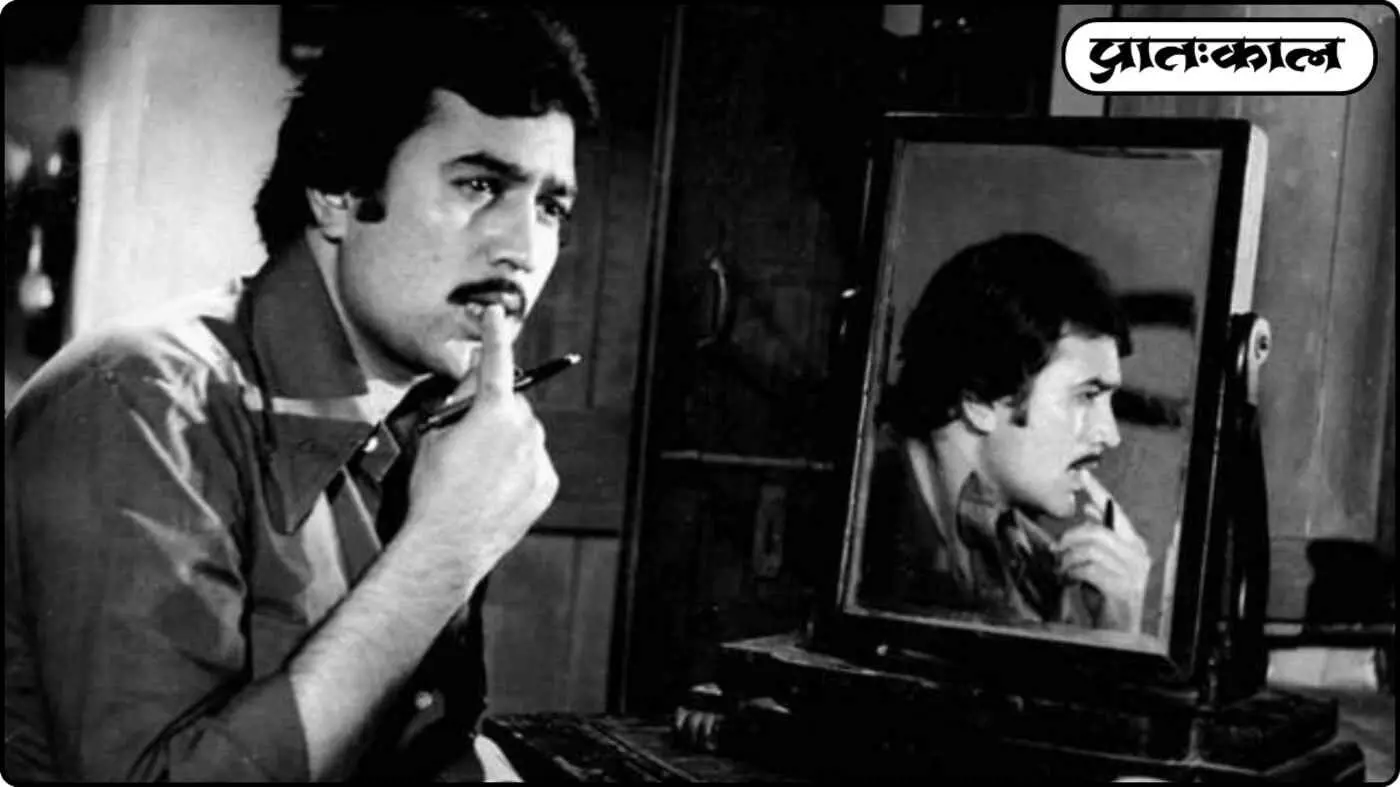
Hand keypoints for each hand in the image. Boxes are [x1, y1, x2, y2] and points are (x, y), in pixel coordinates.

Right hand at [405, 305, 558, 583]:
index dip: (494, 333)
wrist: (448, 544)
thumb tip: (474, 379)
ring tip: (479, 471)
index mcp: (494, 411)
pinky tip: (494, 487)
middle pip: (512, 402)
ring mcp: (539, 458)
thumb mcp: (433, 435)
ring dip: (507, 439)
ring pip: (525, 433)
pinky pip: (533, 462)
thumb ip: (458, 401)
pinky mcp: (546, 483)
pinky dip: (518, 466)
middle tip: (468, 435)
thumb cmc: (433, 488)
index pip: (496, 360)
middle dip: (494, 409)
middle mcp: (525, 428)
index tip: (497, 314)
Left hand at [1056, 473, 1149, 631]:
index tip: (1084, 476)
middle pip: (1095, 531)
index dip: (1099, 493)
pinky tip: (1068, 581)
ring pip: (1089, 549)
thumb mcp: (1099, 562)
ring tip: (1062, 571)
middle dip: (1069, 539)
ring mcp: (1132, 572)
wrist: (1115, 631)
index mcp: (1135, 546)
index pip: (1116, 512)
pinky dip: (1071, 573)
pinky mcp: (1121, 588)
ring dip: (1067, 559)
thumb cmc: (1105, 595)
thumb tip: (1087, 508)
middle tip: (1056, 552)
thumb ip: (1097, 537)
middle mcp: (1138, 556)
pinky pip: (1087, 568)